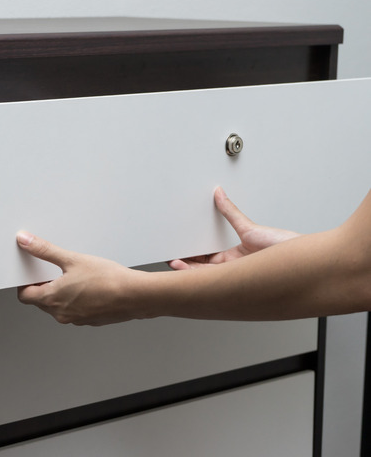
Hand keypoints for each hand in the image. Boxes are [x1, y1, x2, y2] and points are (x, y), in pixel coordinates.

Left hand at [16, 231, 143, 325]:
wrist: (135, 295)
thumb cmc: (107, 279)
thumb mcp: (71, 259)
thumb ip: (45, 250)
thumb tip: (25, 241)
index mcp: (52, 299)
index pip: (24, 296)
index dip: (24, 283)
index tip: (31, 272)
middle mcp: (61, 314)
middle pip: (40, 301)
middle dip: (42, 286)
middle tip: (52, 270)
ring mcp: (76, 319)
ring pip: (58, 306)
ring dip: (59, 293)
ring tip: (73, 276)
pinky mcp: (90, 320)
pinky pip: (74, 310)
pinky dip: (75, 299)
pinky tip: (87, 286)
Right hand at [168, 187, 298, 269]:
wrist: (304, 261)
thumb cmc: (285, 246)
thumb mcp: (250, 226)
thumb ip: (231, 212)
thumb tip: (220, 194)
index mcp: (236, 257)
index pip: (207, 260)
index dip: (192, 258)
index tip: (179, 253)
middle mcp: (235, 270)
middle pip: (204, 271)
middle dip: (185, 266)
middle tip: (171, 260)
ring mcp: (238, 277)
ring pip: (207, 278)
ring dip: (189, 273)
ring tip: (175, 266)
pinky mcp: (240, 282)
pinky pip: (216, 282)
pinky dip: (201, 279)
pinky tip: (190, 274)